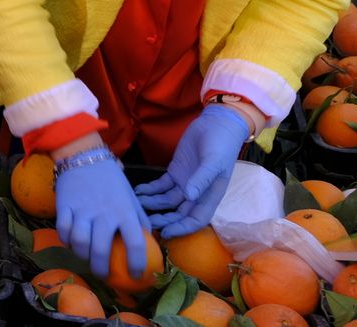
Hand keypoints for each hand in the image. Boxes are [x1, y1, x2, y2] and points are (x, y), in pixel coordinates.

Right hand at [55, 152, 151, 280]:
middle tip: (103, 275)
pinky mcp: (64, 206)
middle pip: (101, 250)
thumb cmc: (111, 181)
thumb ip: (139, 219)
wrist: (84, 157)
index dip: (138, 264)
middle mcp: (104, 213)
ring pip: (79, 242)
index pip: (136, 244)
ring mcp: (82, 210)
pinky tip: (71, 241)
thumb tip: (149, 242)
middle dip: (101, 269)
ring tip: (86, 256)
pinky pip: (63, 230)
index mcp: (125, 212)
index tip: (136, 276)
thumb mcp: (131, 197)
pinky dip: (66, 240)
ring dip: (81, 254)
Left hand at [135, 104, 247, 237]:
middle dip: (163, 220)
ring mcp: (185, 183)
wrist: (216, 124)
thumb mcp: (213, 161)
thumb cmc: (220, 144)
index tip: (166, 233)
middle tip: (145, 222)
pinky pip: (161, 185)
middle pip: (179, 213)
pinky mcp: (175, 172)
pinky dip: (150, 190)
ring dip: (153, 204)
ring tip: (136, 204)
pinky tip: (138, 191)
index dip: (182, 228)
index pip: (197, 219)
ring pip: (167, 201)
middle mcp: (197, 193)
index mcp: (211, 195)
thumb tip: (190, 197)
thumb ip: (201, 179)